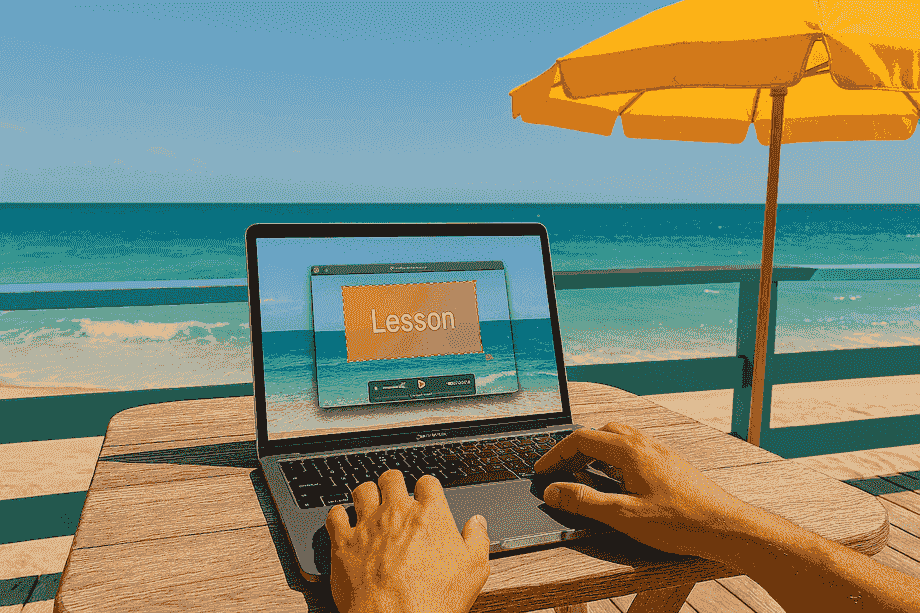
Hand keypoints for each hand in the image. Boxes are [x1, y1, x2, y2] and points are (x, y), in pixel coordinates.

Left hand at [325, 469, 490, 612]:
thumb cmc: (434, 598)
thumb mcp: (474, 569)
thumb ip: (477, 539)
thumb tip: (478, 523)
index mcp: (430, 514)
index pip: (428, 482)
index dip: (426, 488)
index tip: (425, 496)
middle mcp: (397, 512)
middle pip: (391, 478)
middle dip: (393, 482)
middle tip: (394, 491)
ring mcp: (368, 525)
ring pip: (363, 491)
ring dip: (367, 493)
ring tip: (369, 501)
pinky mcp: (344, 542)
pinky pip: (335, 515)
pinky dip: (339, 515)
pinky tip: (342, 519)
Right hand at [533, 422, 751, 558]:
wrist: (728, 527)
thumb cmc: (681, 522)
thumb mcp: (625, 516)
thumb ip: (585, 502)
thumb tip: (553, 491)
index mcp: (629, 451)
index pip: (581, 439)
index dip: (556, 454)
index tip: (541, 470)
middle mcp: (644, 444)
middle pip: (599, 433)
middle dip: (574, 449)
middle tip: (560, 471)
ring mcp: (659, 452)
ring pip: (618, 438)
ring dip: (595, 451)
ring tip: (584, 474)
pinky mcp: (670, 463)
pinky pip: (634, 449)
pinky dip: (614, 458)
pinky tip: (618, 481)